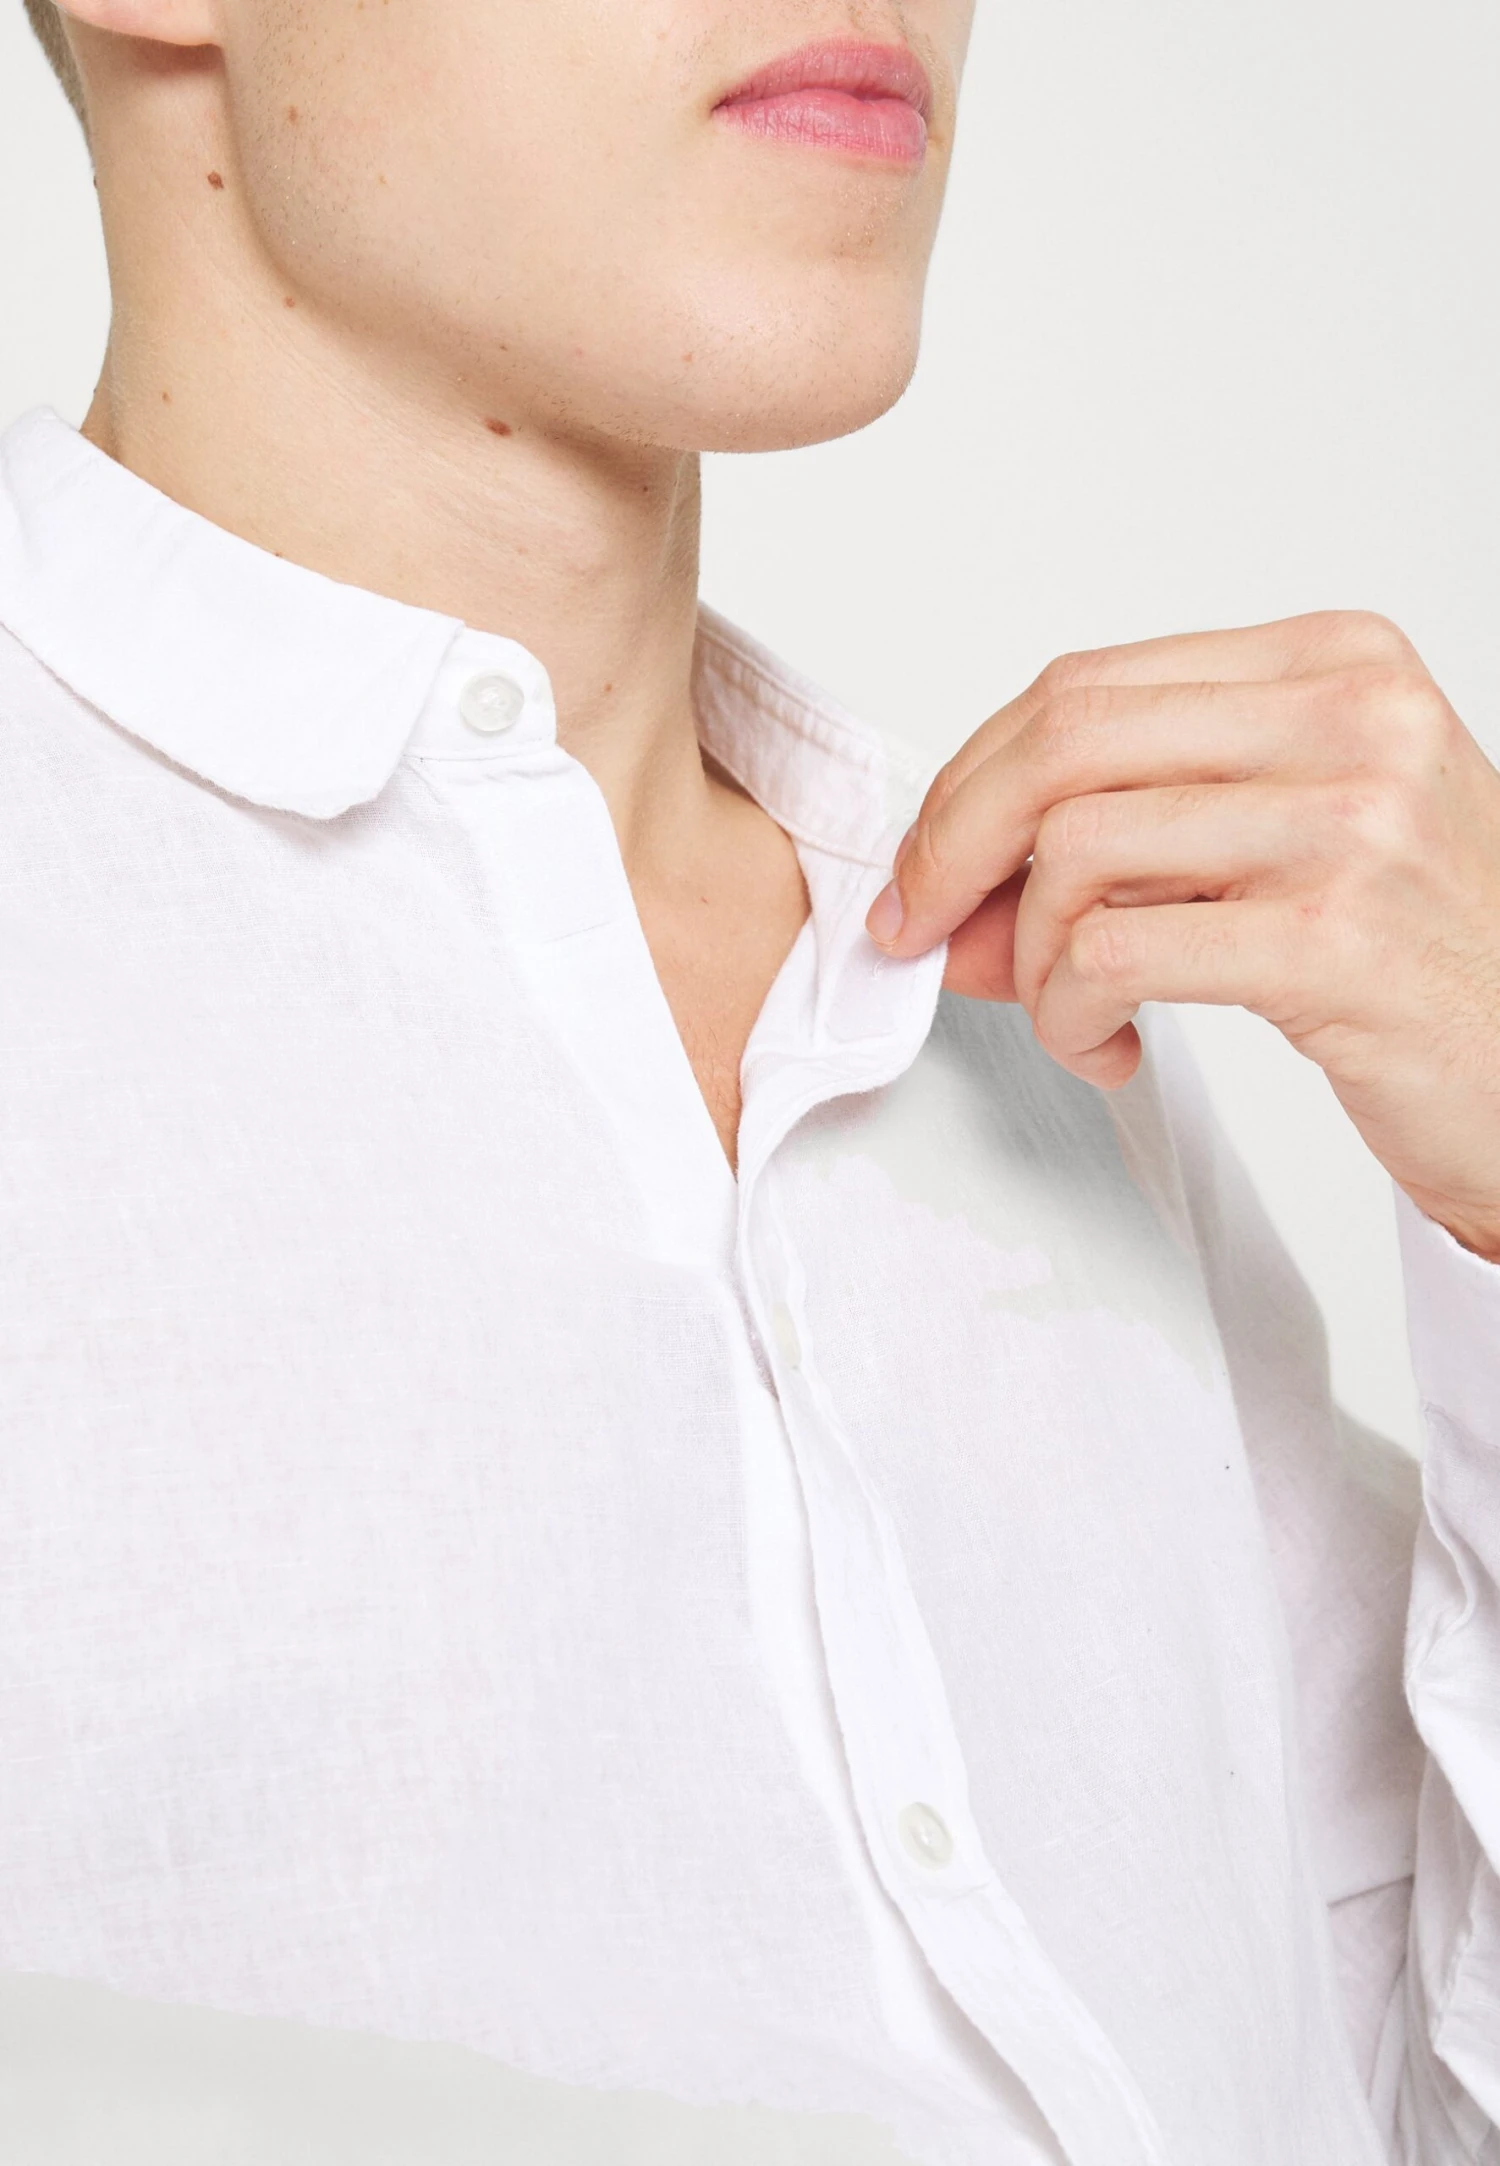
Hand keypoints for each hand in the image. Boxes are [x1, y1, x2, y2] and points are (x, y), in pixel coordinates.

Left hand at [866, 611, 1499, 1259]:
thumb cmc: (1413, 961)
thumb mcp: (1266, 862)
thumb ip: (1117, 854)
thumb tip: (941, 899)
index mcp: (1335, 662)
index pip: (1088, 687)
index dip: (973, 779)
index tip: (928, 866)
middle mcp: (1352, 716)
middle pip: (1064, 740)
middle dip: (955, 846)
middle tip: (924, 931)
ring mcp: (1352, 821)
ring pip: (1076, 850)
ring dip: (1028, 957)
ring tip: (1069, 1014)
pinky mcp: (1335, 936)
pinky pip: (1115, 954)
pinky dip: (1070, 1014)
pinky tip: (1110, 1048)